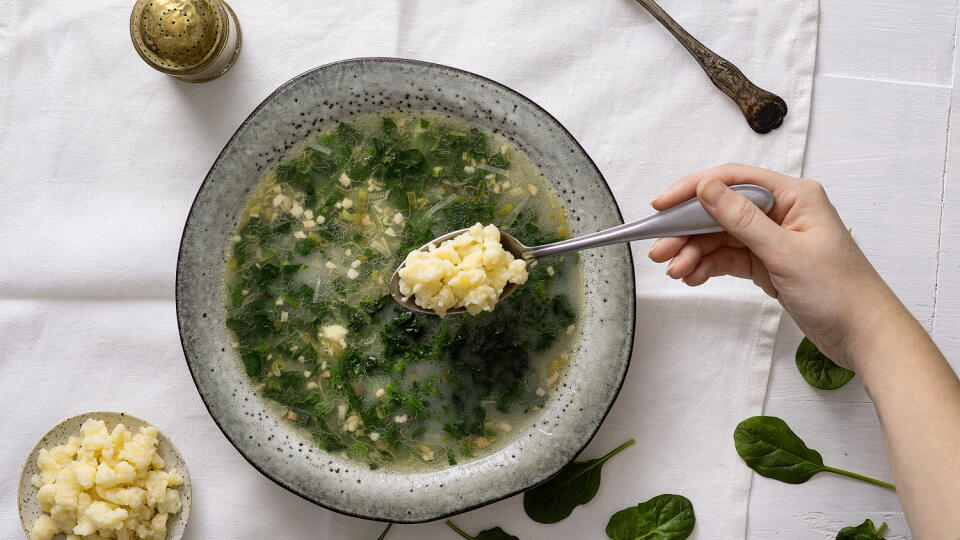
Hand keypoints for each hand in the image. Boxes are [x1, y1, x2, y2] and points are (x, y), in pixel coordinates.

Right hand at [647, 163, 903, 369]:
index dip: (693, 189)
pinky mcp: (767, 263)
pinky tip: (692, 276)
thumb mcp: (784, 252)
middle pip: (720, 211)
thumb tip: (707, 187)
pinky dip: (708, 266)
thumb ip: (742, 219)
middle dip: (687, 230)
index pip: (733, 180)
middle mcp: (780, 212)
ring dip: (694, 252)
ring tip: (675, 271)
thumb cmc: (839, 291)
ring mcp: (772, 238)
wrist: (863, 335)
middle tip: (660, 250)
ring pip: (720, 237)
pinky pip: (728, 257)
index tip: (661, 205)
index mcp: (793, 196)